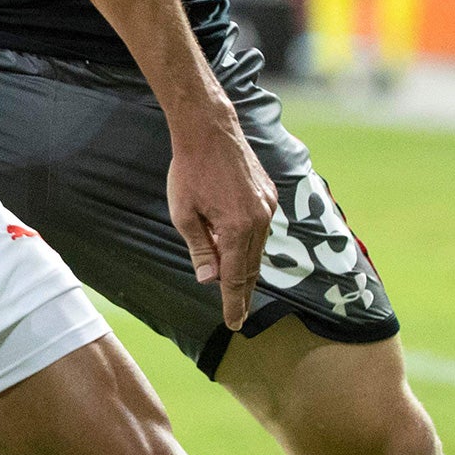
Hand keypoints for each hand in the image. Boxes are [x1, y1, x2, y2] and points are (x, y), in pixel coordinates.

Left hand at [165, 119, 277, 329]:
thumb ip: (200, 248)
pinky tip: (238, 248)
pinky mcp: (269, 194)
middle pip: (252, 266)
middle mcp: (259, 220)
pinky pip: (262, 228)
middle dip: (244, 292)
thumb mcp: (184, 214)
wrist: (209, 130)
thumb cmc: (189, 171)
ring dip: (246, 265)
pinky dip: (250, 242)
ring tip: (235, 286)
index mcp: (236, 229)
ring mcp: (268, 206)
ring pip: (258, 247)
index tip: (235, 324)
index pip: (237, 278)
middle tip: (238, 315)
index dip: (235, 303)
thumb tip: (209, 279)